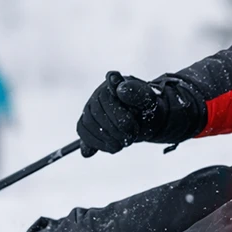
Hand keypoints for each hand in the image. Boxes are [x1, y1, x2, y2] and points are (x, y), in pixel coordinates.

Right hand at [76, 72, 205, 156]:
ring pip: (88, 124)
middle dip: (116, 129)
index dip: (113, 102)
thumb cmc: (147, 108)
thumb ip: (137, 92)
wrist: (146, 120)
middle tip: (132, 135)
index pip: (107, 96)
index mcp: (113, 84)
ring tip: (125, 142)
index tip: (115, 87)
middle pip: (96, 114)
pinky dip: (95, 143)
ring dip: (108, 138)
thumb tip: (121, 89)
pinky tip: (111, 147)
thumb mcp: (148, 100)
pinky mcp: (87, 125)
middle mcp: (98, 94)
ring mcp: (90, 109)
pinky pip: (83, 133)